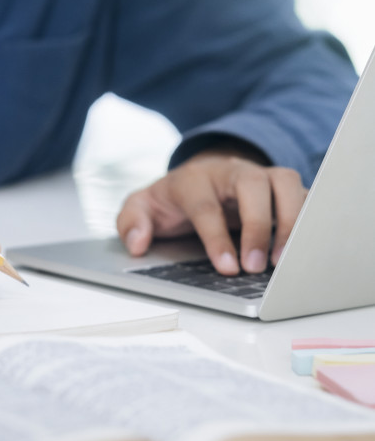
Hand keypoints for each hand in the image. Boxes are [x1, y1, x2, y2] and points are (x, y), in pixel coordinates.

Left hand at [116, 148, 307, 273]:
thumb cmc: (171, 200)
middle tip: (256, 267)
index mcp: (194, 180)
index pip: (207, 206)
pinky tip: (303, 249)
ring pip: (285, 184)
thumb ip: (131, 222)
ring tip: (285, 261)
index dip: (217, 238)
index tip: (228, 268)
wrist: (197, 177)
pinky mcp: (280, 188)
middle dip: (258, 226)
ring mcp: (259, 176)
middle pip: (253, 186)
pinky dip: (308, 220)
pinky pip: (303, 196)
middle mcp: (230, 172)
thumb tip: (137, 244)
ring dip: (291, 221)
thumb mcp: (141, 207)